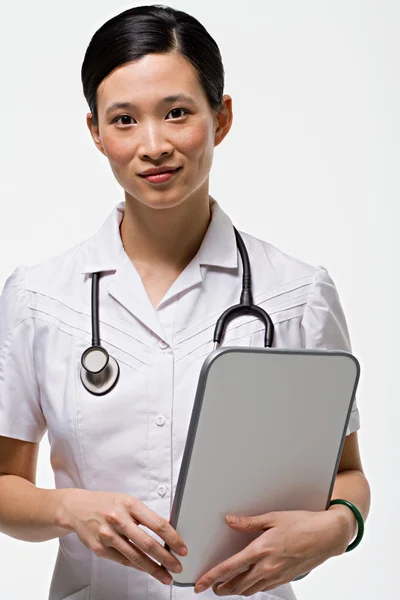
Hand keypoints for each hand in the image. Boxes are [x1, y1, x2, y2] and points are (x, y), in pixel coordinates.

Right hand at [56, 488, 187, 585]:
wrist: (77, 508)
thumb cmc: (107, 504)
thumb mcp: (128, 501)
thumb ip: (144, 516)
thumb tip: (166, 532)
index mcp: (130, 505)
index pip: (157, 523)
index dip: (172, 538)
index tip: (182, 548)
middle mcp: (119, 520)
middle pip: (148, 543)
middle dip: (166, 558)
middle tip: (178, 567)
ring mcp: (108, 535)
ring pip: (136, 557)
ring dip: (154, 569)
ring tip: (166, 576)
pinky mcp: (100, 549)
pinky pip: (123, 561)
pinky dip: (137, 567)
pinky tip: (147, 570)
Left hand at [194, 508, 351, 595]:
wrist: (327, 536)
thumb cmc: (303, 524)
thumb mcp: (273, 517)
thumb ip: (248, 522)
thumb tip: (230, 521)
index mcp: (261, 550)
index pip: (229, 568)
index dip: (212, 577)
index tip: (201, 583)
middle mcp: (267, 567)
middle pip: (237, 585)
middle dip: (221, 588)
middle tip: (211, 586)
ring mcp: (277, 575)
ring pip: (250, 590)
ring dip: (236, 590)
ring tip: (226, 586)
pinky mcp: (285, 578)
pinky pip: (263, 588)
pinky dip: (252, 588)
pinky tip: (249, 583)